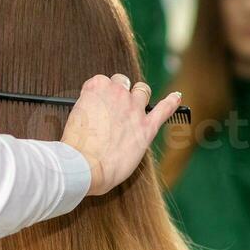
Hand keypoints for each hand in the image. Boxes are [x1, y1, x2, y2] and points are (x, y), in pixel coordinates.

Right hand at [61, 74, 181, 195]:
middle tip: (114, 107)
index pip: (101, 82)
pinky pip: (164, 109)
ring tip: (136, 104)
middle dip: (119, 91)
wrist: (84, 166)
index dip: (100, 95)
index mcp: (95, 88)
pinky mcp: (146, 127)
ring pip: (142, 90)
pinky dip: (171, 102)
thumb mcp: (74, 119)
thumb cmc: (75, 148)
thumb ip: (87, 110)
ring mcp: (134, 109)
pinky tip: (176, 97)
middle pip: (122, 83)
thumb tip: (95, 114)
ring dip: (140, 94)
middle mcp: (117, 93)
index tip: (97, 106)